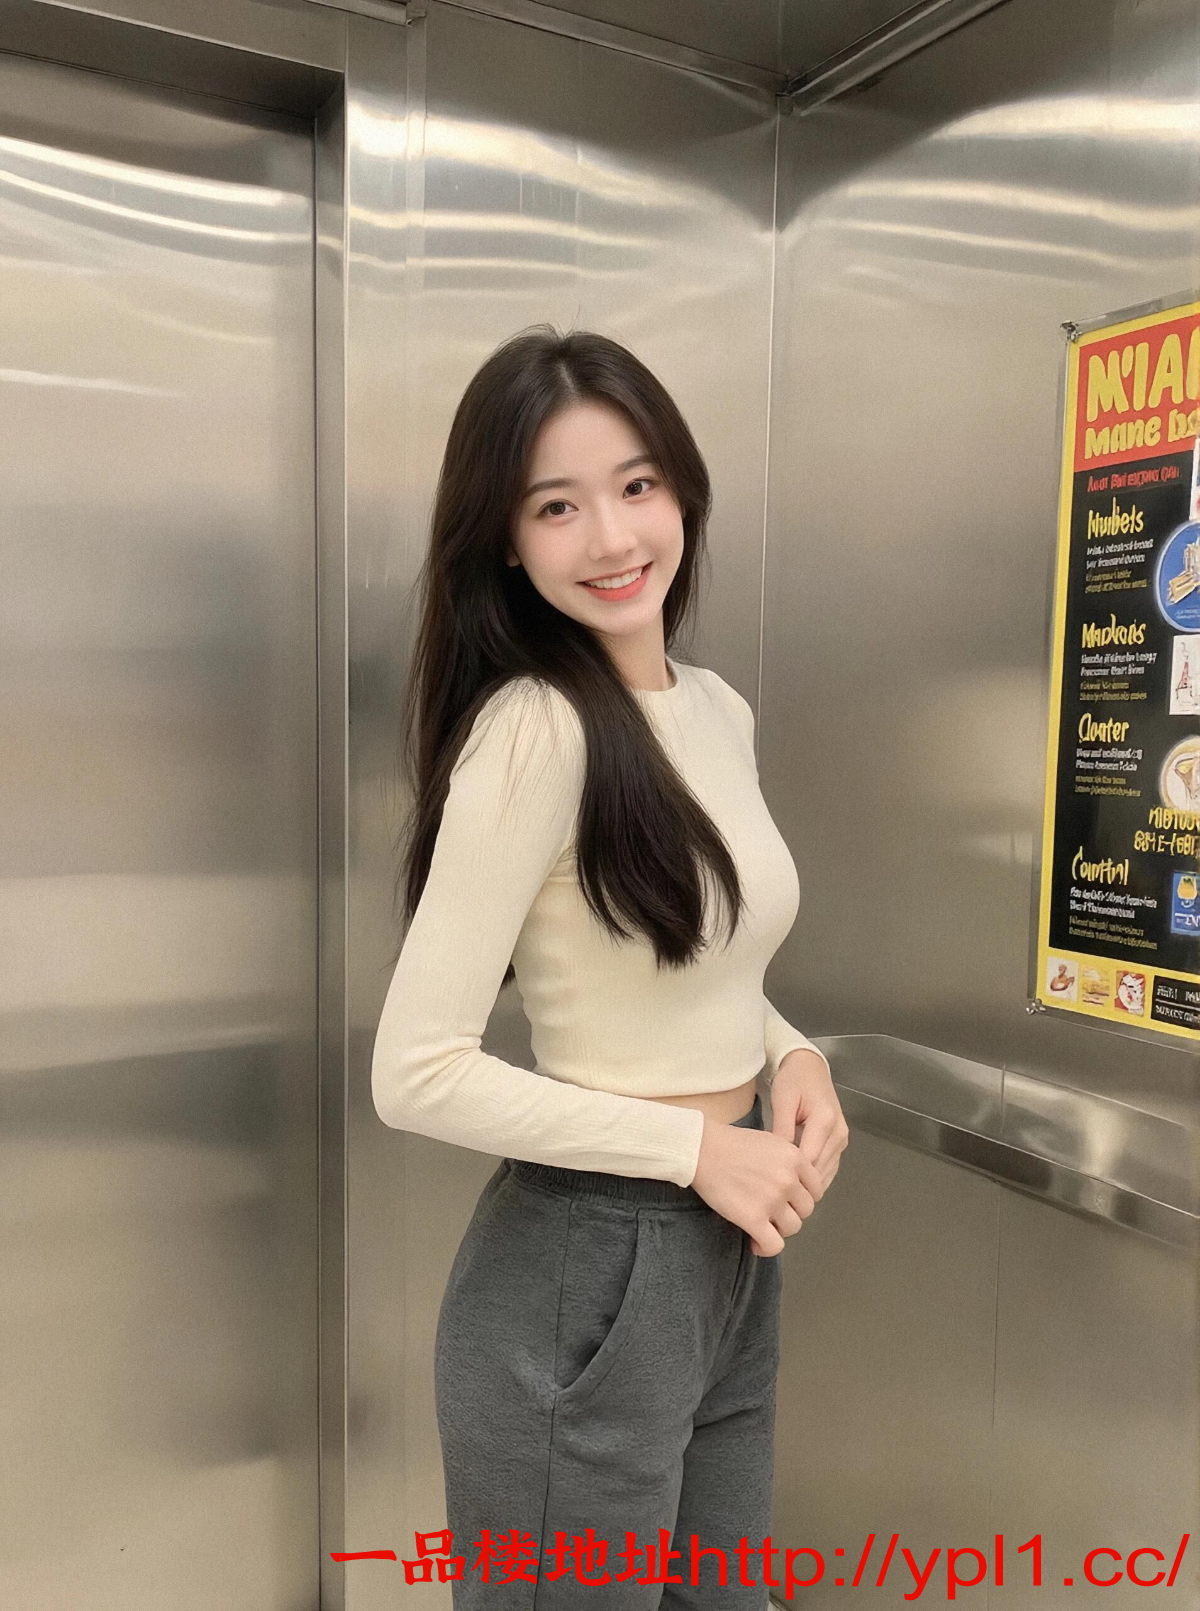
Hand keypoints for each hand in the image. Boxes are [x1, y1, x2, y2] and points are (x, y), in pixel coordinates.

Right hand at [690, 1117, 823, 1258]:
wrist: (702, 1149)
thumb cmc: (730, 1144)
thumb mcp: (771, 1142)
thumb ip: (789, 1162)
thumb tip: (797, 1185)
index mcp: (795, 1158)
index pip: (816, 1189)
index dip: (802, 1197)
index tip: (788, 1199)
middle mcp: (788, 1179)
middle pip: (806, 1210)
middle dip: (791, 1212)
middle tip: (772, 1212)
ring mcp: (772, 1200)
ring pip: (793, 1228)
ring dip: (778, 1230)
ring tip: (762, 1225)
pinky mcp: (753, 1218)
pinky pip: (774, 1245)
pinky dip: (766, 1248)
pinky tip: (755, 1243)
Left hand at [769, 1048, 848, 1198]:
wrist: (810, 1068)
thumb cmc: (793, 1081)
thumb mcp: (783, 1101)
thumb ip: (781, 1129)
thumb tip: (777, 1160)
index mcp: (825, 1121)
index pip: (808, 1160)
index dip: (790, 1174)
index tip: (769, 1181)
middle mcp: (839, 1133)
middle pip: (819, 1170)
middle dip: (797, 1182)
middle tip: (773, 1189)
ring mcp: (842, 1140)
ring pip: (825, 1173)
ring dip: (806, 1182)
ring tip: (782, 1187)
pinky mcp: (840, 1144)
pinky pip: (828, 1168)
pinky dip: (813, 1176)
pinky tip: (796, 1179)